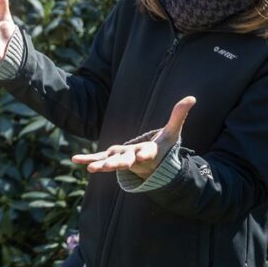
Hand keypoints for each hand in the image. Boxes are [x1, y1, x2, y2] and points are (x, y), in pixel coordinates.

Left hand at [72, 96, 196, 179]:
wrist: (154, 167)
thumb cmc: (164, 148)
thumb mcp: (172, 133)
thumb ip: (179, 115)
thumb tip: (192, 97)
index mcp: (150, 152)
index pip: (149, 153)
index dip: (145, 154)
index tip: (141, 155)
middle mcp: (135, 159)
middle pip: (127, 162)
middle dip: (118, 163)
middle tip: (110, 166)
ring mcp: (122, 160)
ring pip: (111, 164)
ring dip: (101, 165)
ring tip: (91, 168)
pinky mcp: (113, 159)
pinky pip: (99, 160)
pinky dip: (87, 160)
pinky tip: (75, 160)